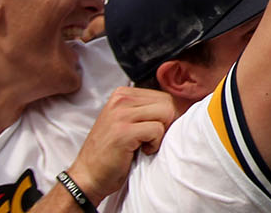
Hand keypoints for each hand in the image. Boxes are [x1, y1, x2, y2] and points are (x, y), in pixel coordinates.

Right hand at [64, 87, 176, 202]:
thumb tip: (181, 107)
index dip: (166, 117)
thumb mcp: (127, 122)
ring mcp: (120, 114)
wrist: (88, 176)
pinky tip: (141, 151)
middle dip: (166, 124)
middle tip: (149, 140)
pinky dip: (154, 145)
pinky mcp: (124, 131)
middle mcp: (120, 99)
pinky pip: (157, 130)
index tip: (153, 132)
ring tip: (143, 144)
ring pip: (166, 113)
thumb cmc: (112, 153)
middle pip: (168, 103)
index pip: (163, 96)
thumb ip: (146, 111)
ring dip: (160, 134)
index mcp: (122, 94)